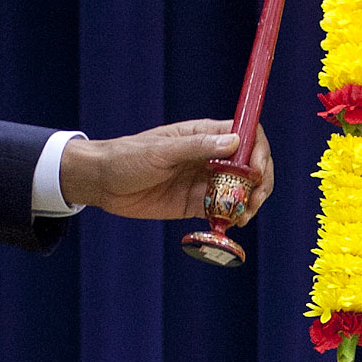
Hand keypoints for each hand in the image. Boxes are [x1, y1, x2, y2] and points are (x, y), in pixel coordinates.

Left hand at [63, 118, 277, 223]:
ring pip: (240, 191)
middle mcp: (209, 157)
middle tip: (254, 202)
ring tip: (242, 218)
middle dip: (259, 183)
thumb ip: (197, 147)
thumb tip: (235, 143)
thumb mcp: (162, 151)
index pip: (247, 135)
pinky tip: (229, 226)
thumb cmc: (128, 157)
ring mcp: (203, 181)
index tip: (257, 171)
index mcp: (204, 135)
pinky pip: (221, 211)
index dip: (259, 151)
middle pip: (250, 166)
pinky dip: (230, 219)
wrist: (102, 183)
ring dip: (248, 204)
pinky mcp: (194, 204)